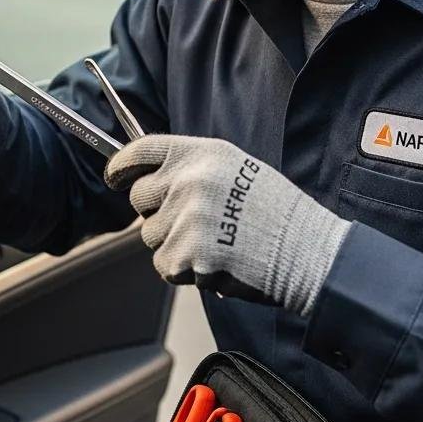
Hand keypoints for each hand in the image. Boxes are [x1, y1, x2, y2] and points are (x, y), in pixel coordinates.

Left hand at [105, 135, 349, 314]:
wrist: (308, 251)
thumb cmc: (275, 214)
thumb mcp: (235, 169)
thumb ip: (191, 170)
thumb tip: (149, 182)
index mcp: (201, 154)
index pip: (139, 150)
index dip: (120, 166)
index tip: (114, 177)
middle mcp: (189, 180)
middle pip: (138, 199)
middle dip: (155, 214)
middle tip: (191, 223)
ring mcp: (187, 217)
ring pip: (150, 237)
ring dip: (173, 245)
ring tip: (214, 243)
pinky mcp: (188, 253)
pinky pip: (164, 265)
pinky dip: (183, 270)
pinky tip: (215, 262)